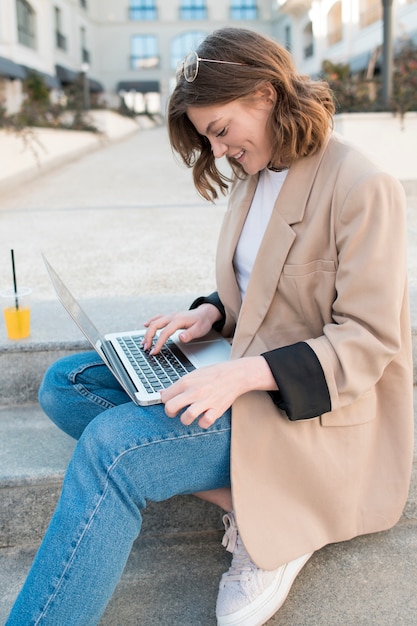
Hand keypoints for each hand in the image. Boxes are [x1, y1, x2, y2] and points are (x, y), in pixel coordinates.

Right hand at [142, 303, 221, 353]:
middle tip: (146, 348)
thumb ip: (190, 334)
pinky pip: (157, 318)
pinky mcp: (170, 317)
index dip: (158, 343)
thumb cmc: (202, 322)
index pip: (165, 333)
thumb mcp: (199, 330)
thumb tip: (181, 337)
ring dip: (147, 332)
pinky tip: (145, 325)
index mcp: (178, 320)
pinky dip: (150, 322)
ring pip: (154, 322)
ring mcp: (170, 316)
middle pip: (155, 325)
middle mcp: (172, 317)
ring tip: (143, 343)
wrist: (205, 313)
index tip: (154, 352)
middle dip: (148, 337)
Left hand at [161, 356, 277, 428]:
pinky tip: (203, 417)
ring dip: (185, 419)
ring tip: (189, 415)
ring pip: (186, 417)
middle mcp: (194, 391)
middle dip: (170, 412)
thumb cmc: (215, 373)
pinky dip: (202, 423)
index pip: (165, 396)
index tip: (170, 401)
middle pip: (170, 407)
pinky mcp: (216, 410)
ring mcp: (205, 401)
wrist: (235, 374)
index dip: (166, 400)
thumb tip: (162, 393)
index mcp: (186, 381)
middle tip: (175, 411)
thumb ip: (178, 385)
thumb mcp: (193, 374)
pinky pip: (204, 423)